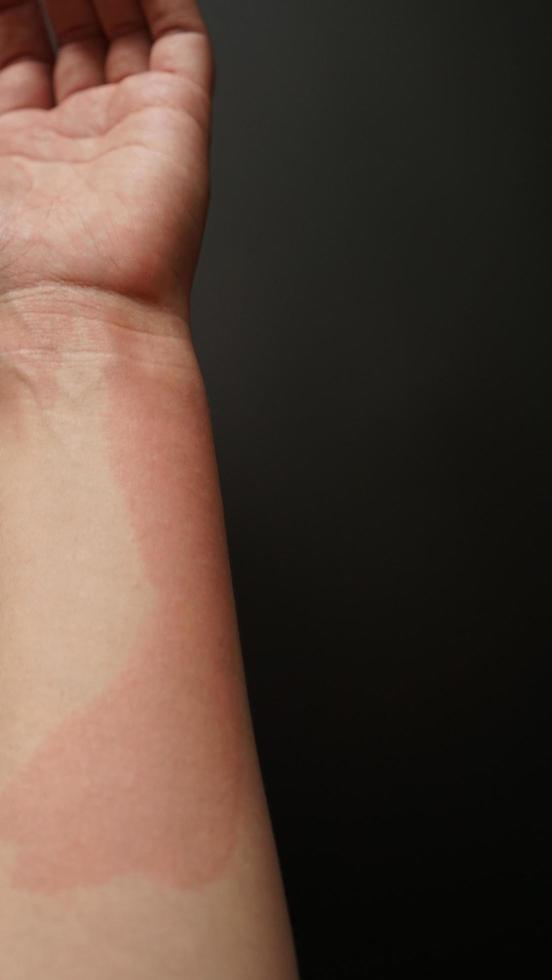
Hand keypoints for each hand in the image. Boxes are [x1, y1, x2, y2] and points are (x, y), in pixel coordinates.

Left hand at [0, 1, 212, 328]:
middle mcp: (74, 137)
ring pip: (122, 26)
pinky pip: (178, 37)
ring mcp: (129, 127)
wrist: (77, 309)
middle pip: (66, 32)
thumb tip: (0, 32)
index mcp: (17, 148)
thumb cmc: (10, 259)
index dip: (5, 9)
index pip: (12, 50)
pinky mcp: (177, 120)